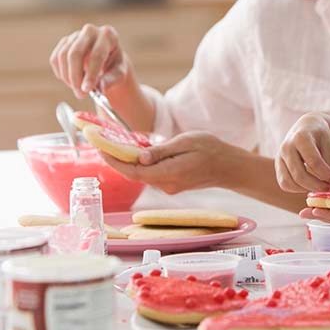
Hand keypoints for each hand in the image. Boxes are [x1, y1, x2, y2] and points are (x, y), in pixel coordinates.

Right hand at [50, 24, 130, 97]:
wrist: (108, 60)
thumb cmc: (115, 66)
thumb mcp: (120, 73)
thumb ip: (111, 80)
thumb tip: (100, 88)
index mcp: (109, 35)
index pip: (97, 55)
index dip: (90, 74)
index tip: (86, 89)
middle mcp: (90, 31)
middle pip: (75, 53)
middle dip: (75, 77)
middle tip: (80, 94)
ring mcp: (75, 35)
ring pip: (63, 57)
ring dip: (68, 77)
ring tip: (78, 89)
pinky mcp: (64, 42)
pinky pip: (55, 59)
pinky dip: (61, 74)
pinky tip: (71, 82)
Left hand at [99, 131, 239, 193]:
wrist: (230, 167)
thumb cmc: (212, 150)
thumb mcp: (187, 142)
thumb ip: (162, 151)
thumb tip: (139, 156)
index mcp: (169, 173)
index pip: (133, 171)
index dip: (113, 161)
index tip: (99, 148)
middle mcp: (166, 185)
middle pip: (134, 174)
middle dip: (115, 160)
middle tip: (100, 143)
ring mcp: (169, 187)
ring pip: (141, 174)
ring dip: (127, 162)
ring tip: (114, 145)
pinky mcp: (172, 185)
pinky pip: (151, 175)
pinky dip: (140, 165)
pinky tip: (136, 153)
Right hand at [276, 113, 329, 192]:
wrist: (305, 127)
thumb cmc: (319, 136)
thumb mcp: (328, 144)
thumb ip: (328, 163)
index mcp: (301, 137)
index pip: (314, 161)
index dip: (327, 175)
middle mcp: (286, 147)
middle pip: (300, 175)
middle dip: (318, 186)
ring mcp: (279, 157)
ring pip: (289, 182)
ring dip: (307, 189)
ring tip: (322, 187)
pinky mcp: (278, 167)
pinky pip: (285, 184)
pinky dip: (298, 189)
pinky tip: (310, 185)